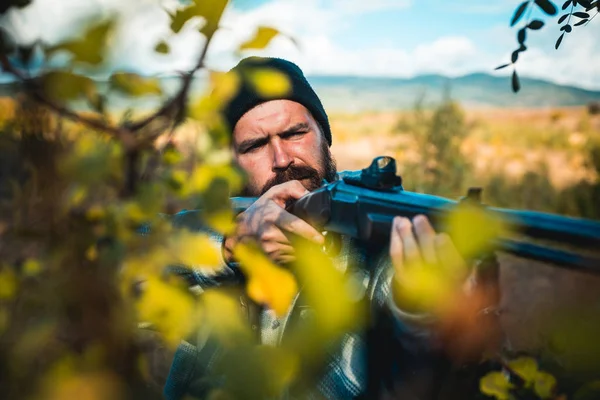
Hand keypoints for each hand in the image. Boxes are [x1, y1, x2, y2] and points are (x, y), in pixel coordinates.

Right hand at [224, 180, 324, 264]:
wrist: (242, 228)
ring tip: (299, 238)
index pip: (293, 225)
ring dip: (303, 247)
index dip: (308, 232)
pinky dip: (295, 252)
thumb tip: (309, 195)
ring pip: (296, 250)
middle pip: (298, 240)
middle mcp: (269, 234)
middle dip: (309, 240)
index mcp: (272, 216)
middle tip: (316, 236)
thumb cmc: (262, 209)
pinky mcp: (271, 258)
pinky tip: (290, 245)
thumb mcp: (274, 193)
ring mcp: (269, 248)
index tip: (320, 239)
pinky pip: (291, 258)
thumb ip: (293, 188)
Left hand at [389, 215, 502, 359]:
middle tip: (419, 219)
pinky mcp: (403, 281)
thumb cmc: (467, 299)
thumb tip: (488, 256)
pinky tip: (395, 230)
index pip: (452, 271)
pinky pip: (396, 260)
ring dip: (405, 236)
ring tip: (402, 220)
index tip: (442, 237)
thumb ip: (487, 273)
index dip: (446, 253)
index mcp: (460, 289)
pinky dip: (395, 243)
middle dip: (423, 237)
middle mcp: (437, 288)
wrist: (441, 321)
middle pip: (428, 259)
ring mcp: (417, 284)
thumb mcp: (485, 290)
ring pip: (410, 257)